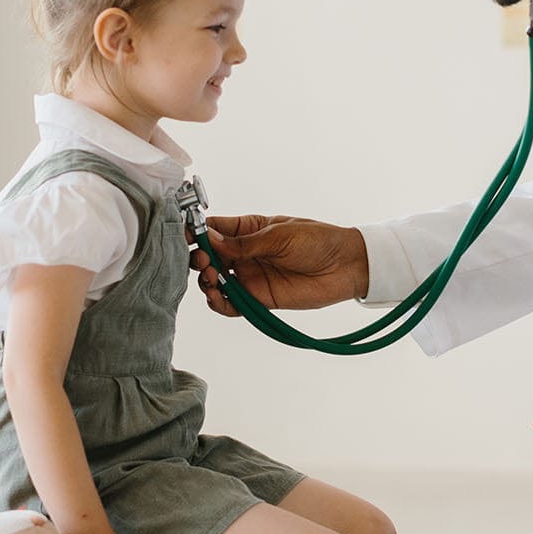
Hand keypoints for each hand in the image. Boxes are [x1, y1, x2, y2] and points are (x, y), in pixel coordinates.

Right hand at [189, 215, 369, 315]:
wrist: (346, 266)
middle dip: (198, 257)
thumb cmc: (318, 241)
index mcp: (249, 229)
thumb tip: (209, 239)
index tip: (185, 234)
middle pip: (209, 256)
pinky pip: (232, 304)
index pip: (214, 229)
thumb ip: (244, 243)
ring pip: (215, 280)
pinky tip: (216, 296)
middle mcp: (245, 253)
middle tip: (202, 259)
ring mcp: (250, 276)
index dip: (197, 231)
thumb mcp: (279, 235)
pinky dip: (219, 302)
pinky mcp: (259, 298)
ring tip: (210, 277)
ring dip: (205, 280)